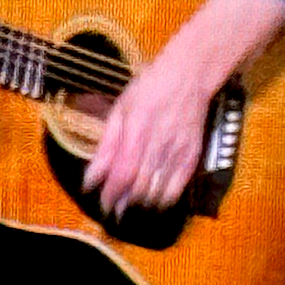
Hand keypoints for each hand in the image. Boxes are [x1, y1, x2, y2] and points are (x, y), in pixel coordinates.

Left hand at [81, 51, 211, 217]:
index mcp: (136, 130)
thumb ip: (107, 144)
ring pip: (156, 194)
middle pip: (138, 188)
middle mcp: (158, 145)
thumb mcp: (121, 108)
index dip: (110, 194)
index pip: (122, 174)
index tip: (101, 202)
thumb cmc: (149, 88)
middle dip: (122, 203)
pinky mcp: (192, 158)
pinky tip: (152, 199)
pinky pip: (176, 190)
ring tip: (130, 203)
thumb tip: (92, 176)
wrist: (188, 77)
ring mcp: (177, 153)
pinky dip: (162, 201)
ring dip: (140, 204)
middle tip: (113, 207)